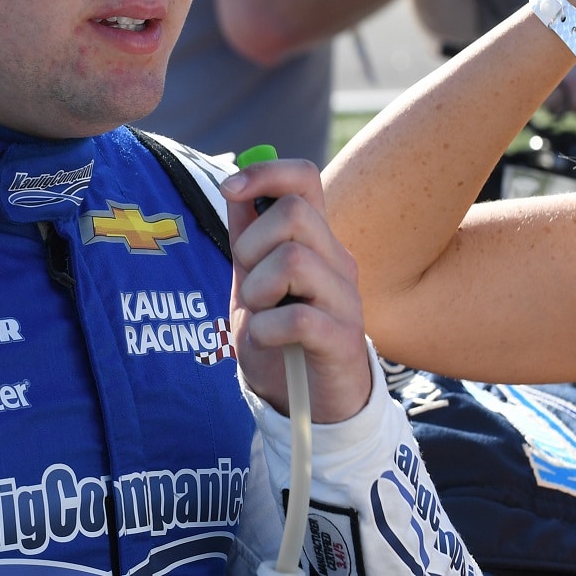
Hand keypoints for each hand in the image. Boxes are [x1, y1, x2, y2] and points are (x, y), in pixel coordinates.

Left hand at [221, 157, 370, 423]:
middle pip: (295, 213)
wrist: (308, 402)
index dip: (265, 172)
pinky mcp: (343, 340)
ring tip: (260, 313)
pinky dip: (266, 328)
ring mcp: (345, 300)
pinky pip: (297, 316)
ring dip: (258, 289)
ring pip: (294, 260)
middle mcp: (337, 262)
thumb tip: (233, 184)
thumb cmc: (280, 335)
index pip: (304, 179)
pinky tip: (267, 338)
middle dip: (252, 243)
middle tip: (248, 280)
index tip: (229, 188)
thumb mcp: (254, 279)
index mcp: (315, 241)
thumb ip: (247, 235)